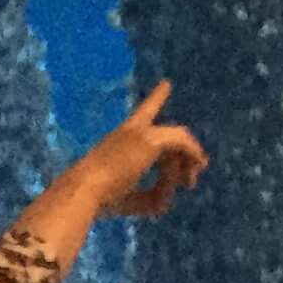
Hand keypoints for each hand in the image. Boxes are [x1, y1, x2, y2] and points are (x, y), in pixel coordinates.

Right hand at [63, 81, 207, 219]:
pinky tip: (199, 164)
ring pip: (176, 139)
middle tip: (189, 181)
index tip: (167, 83)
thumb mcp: (129, 199)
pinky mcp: (150, 140)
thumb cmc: (99, 196)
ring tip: (190, 183)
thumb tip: (167, 200)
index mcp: (120, 139)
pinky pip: (180, 143)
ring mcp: (140, 132)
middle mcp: (131, 130)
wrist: (84, 192)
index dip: (156, 98)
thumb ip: (150, 196)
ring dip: (185, 162)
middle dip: (183, 154)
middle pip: (167, 134)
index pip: (143, 112)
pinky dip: (191, 154)